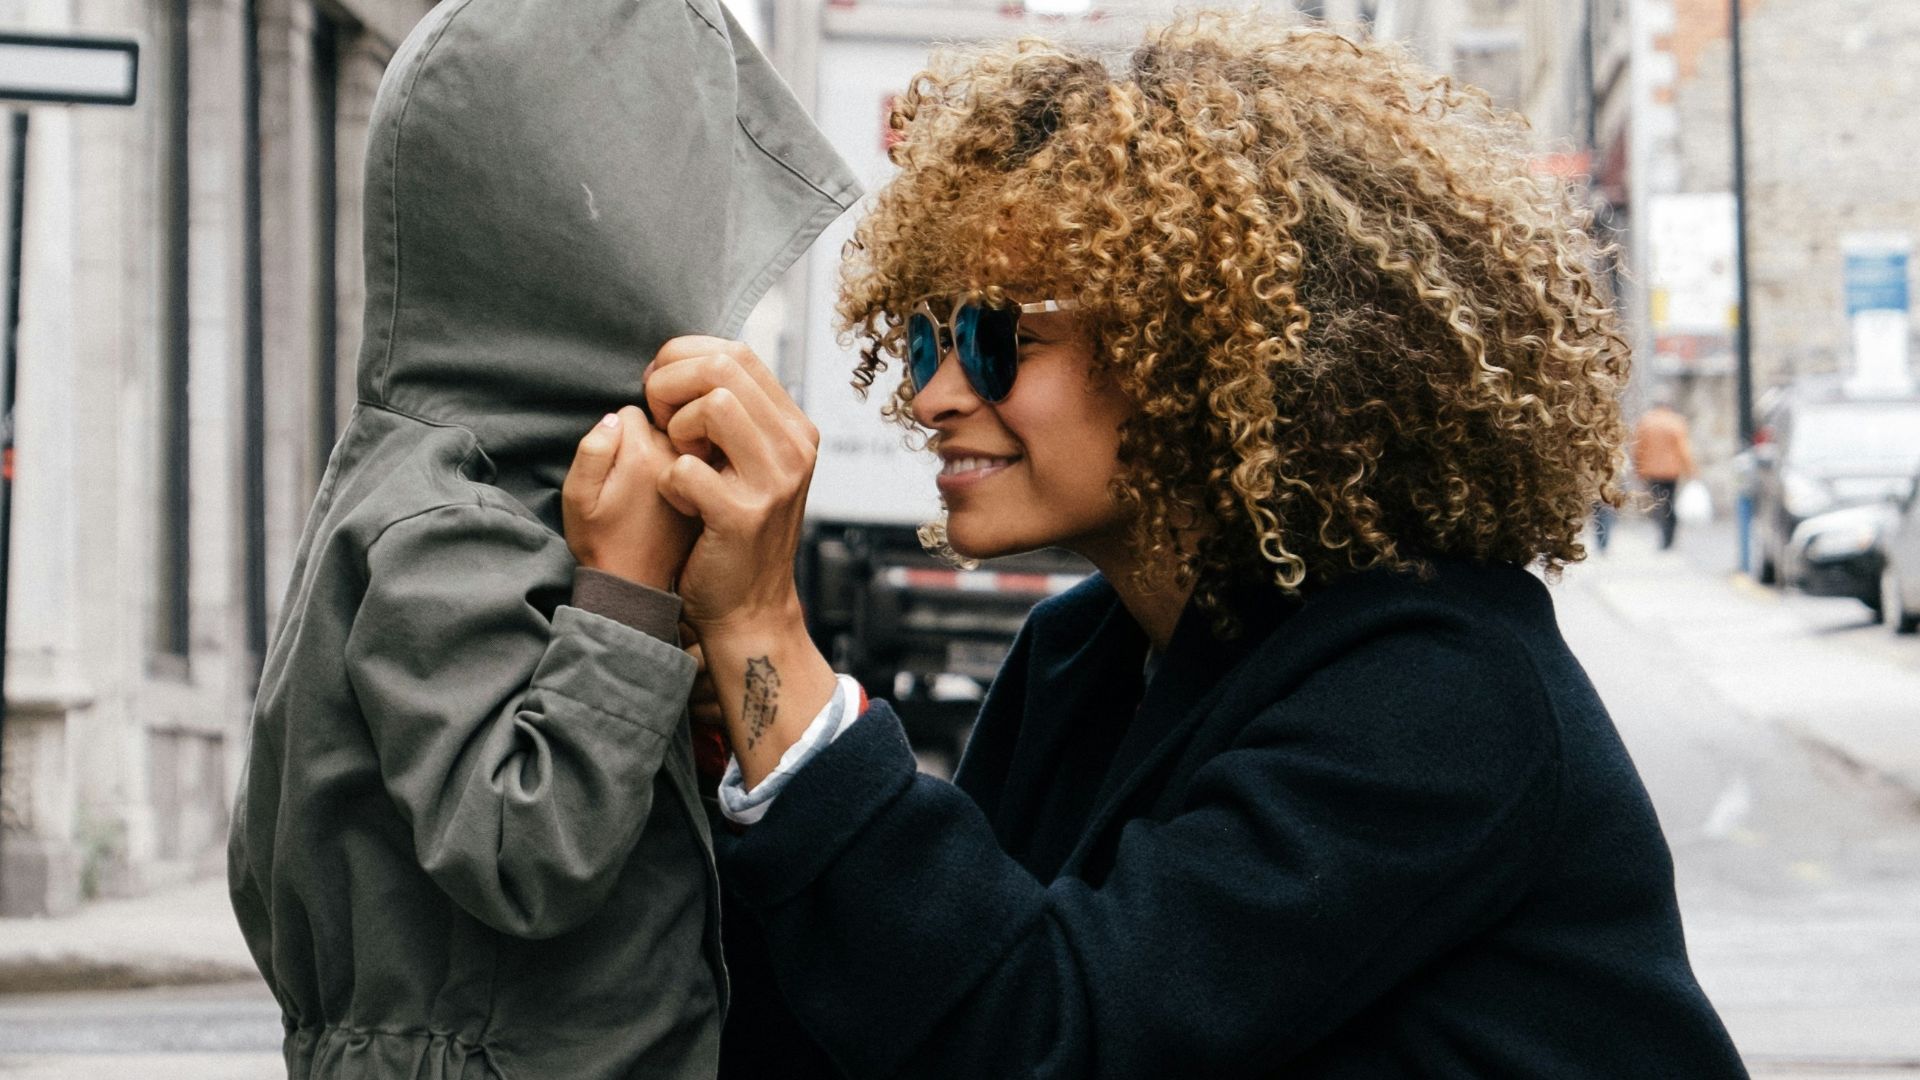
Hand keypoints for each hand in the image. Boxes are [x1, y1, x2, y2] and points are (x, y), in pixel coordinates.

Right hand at [562, 405, 699, 590]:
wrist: (636, 585)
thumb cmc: (600, 540)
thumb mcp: (578, 497)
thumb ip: (592, 449)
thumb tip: (615, 417)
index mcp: (642, 452)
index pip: (631, 412)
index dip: (616, 435)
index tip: (614, 467)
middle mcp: (676, 457)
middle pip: (661, 422)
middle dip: (643, 440)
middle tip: (631, 481)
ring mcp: (700, 472)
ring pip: (681, 441)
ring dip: (666, 455)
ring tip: (649, 492)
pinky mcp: (712, 489)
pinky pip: (698, 462)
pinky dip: (687, 472)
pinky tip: (673, 499)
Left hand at [644, 336, 837, 785]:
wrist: (748, 609)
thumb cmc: (731, 530)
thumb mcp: (747, 463)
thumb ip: (732, 414)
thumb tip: (687, 361)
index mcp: (794, 427)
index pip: (736, 352)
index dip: (682, 360)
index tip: (662, 395)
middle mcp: (795, 448)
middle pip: (722, 367)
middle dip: (670, 385)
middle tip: (659, 424)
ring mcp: (775, 481)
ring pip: (712, 404)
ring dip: (675, 429)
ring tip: (676, 458)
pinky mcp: (744, 516)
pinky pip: (685, 468)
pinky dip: (668, 482)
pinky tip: (681, 501)